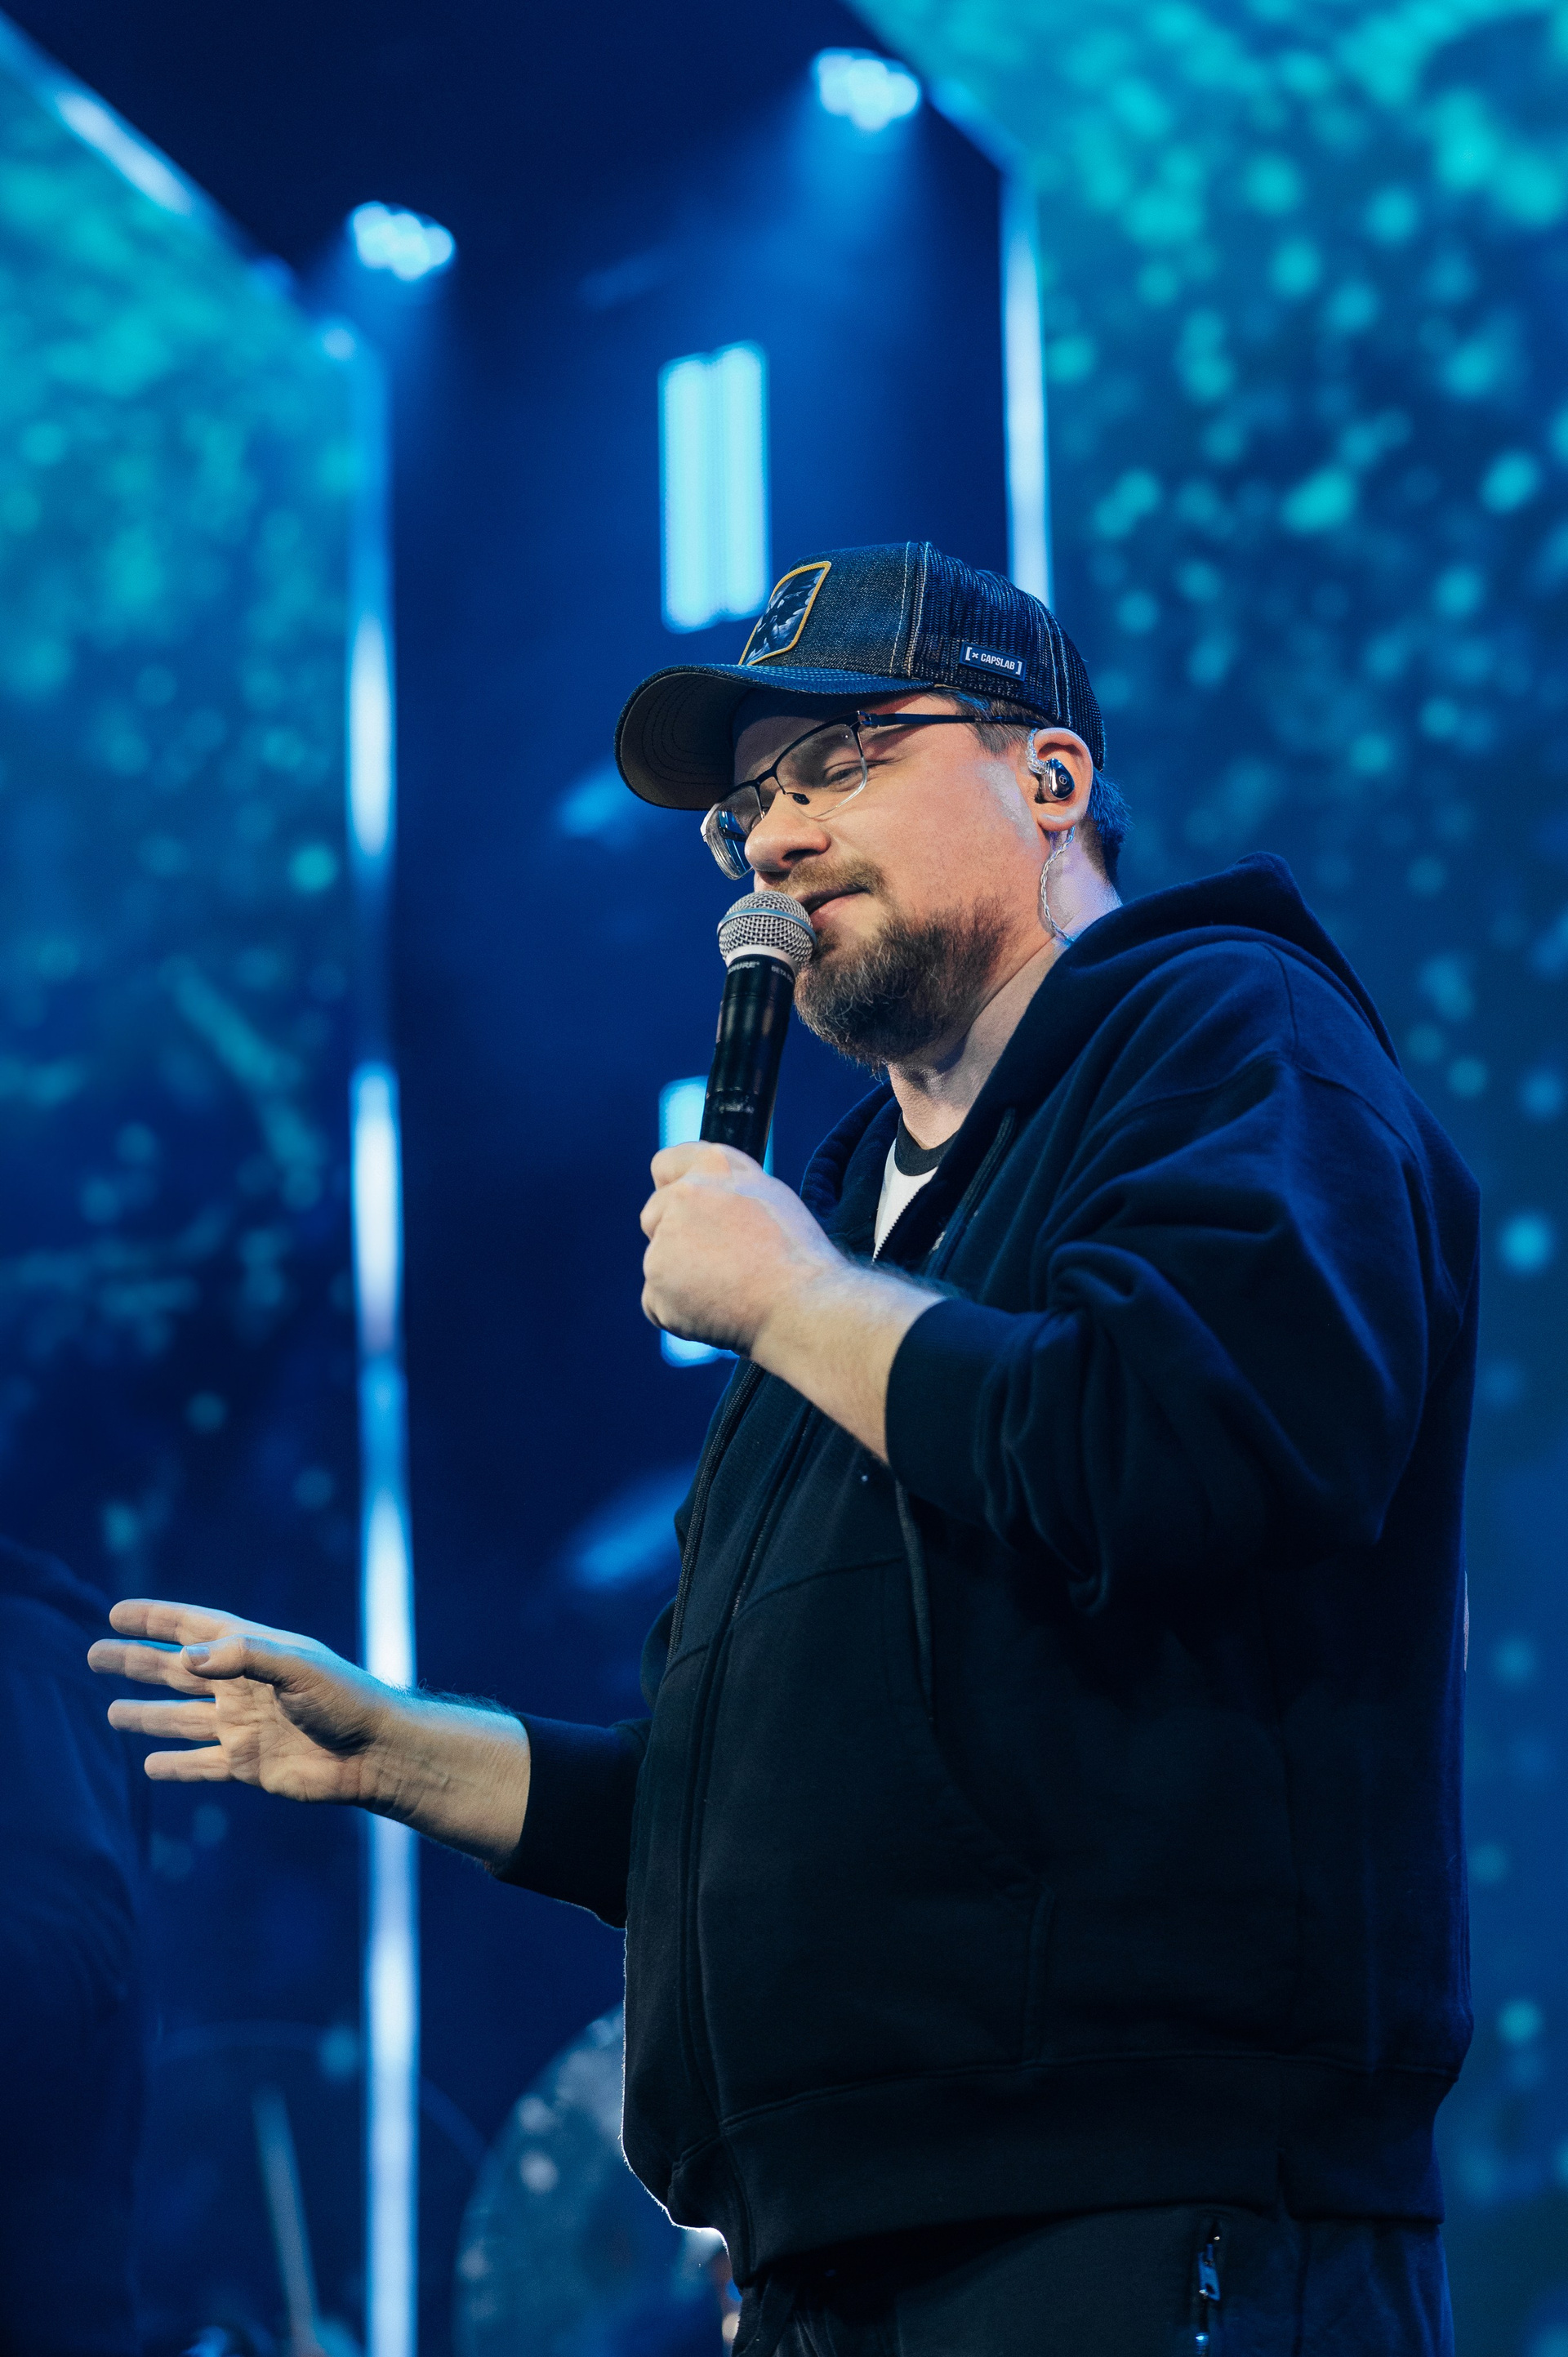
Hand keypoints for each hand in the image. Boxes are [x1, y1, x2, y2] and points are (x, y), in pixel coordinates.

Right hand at [90, 1599, 399, 1805]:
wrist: (376, 1752)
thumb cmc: (345, 1698)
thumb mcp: (297, 1664)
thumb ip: (243, 1654)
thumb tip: (185, 1656)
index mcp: (252, 1651)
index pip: (192, 1628)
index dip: (153, 1619)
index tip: (114, 1612)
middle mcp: (241, 1686)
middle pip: (175, 1671)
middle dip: (135, 1662)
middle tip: (92, 1654)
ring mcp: (242, 1726)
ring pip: (180, 1719)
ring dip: (146, 1714)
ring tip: (112, 1712)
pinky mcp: (248, 1765)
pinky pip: (200, 1765)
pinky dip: (174, 1766)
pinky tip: (149, 1766)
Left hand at [640, 1142, 841, 1355]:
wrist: (799, 1305)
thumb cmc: (796, 1259)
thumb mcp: (769, 1200)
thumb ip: (726, 1193)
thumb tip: (705, 1205)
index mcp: (715, 1166)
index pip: (666, 1164)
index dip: (671, 1189)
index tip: (682, 1210)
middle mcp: (684, 1193)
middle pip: (653, 1216)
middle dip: (672, 1239)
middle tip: (718, 1265)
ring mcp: (664, 1237)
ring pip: (658, 1265)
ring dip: (680, 1282)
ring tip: (729, 1293)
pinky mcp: (655, 1280)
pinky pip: (657, 1302)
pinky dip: (678, 1314)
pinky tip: (715, 1314)